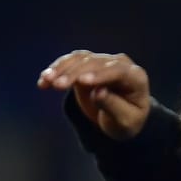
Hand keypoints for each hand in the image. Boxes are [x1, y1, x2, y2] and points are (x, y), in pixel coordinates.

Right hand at [37, 50, 151, 139]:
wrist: (121, 116)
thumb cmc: (127, 120)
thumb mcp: (124, 121)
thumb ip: (113, 106)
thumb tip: (98, 92)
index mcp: (136, 77)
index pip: (117, 72)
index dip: (99, 75)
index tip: (82, 82)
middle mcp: (120, 64)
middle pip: (95, 63)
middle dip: (75, 73)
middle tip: (56, 85)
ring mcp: (103, 61)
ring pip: (81, 59)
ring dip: (61, 69)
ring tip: (46, 81)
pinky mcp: (88, 63)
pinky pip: (71, 61)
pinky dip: (57, 69)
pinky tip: (44, 80)